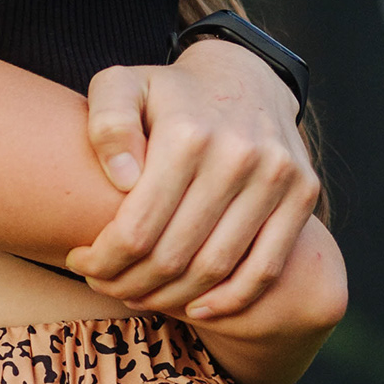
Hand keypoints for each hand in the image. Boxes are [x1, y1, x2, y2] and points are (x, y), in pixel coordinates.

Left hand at [67, 43, 318, 317]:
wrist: (244, 75)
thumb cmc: (169, 93)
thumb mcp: (123, 85)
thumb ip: (108, 123)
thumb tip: (123, 177)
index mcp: (186, 134)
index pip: (137, 228)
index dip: (103, 259)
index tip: (80, 262)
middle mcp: (237, 155)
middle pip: (175, 255)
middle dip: (129, 283)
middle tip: (104, 286)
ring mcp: (276, 176)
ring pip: (217, 268)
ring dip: (172, 298)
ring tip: (140, 296)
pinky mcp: (303, 192)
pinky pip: (267, 267)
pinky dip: (231, 300)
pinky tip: (197, 309)